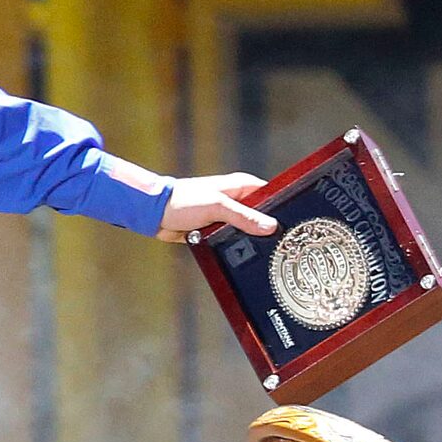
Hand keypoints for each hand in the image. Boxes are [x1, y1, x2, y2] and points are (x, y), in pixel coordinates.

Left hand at [158, 173, 277, 242]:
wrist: (153, 214)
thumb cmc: (182, 201)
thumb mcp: (217, 207)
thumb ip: (243, 217)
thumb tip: (269, 226)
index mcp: (241, 187)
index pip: (271, 195)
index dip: (280, 210)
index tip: (289, 225)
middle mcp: (235, 200)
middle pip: (260, 217)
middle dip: (263, 229)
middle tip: (274, 244)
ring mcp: (225, 216)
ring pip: (245, 231)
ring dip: (246, 240)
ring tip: (256, 252)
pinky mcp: (214, 230)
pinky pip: (229, 240)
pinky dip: (231, 246)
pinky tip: (237, 255)